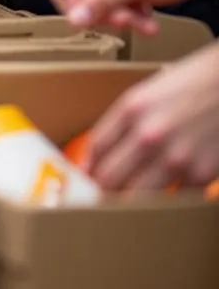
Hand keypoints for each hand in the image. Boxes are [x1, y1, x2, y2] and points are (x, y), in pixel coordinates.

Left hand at [87, 42, 218, 191]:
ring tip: (125, 203)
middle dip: (101, 190)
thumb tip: (101, 154)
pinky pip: (174, 198)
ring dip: (128, 202)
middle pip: (109, 177)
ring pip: (136, 196)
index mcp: (130, 109)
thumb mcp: (147, 93)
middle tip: (99, 198)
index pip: (96, 149)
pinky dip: (166, 201)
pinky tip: (163, 196)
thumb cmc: (191, 84)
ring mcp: (175, 157)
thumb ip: (122, 121)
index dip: (87, 168)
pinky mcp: (202, 174)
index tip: (86, 179)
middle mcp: (148, 134)